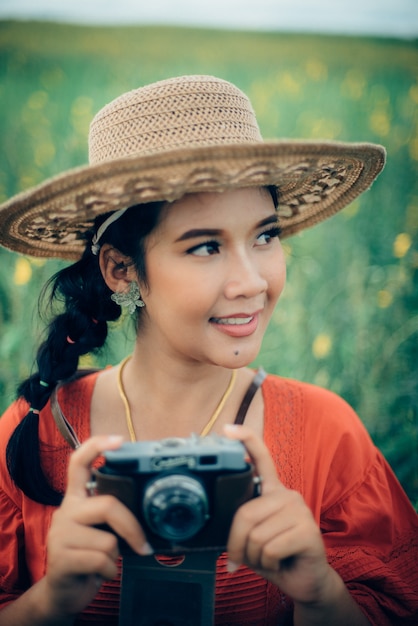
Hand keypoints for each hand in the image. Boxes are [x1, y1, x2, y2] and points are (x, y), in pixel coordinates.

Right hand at [43, 435, 150, 618]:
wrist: (62, 592)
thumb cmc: (89, 555)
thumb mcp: (100, 528)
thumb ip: (114, 513)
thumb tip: (149, 509)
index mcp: (76, 499)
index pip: (79, 463)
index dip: (98, 446)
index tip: (119, 440)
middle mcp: (66, 511)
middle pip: (108, 505)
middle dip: (132, 527)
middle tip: (143, 545)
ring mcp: (60, 534)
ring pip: (108, 539)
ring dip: (116, 557)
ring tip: (106, 561)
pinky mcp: (61, 559)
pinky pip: (101, 561)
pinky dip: (109, 572)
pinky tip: (99, 573)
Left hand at [224, 425, 335, 605]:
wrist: (305, 581)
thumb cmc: (275, 556)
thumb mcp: (252, 537)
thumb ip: (241, 524)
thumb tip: (215, 525)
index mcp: (272, 492)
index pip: (261, 458)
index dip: (245, 439)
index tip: (227, 429)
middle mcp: (287, 495)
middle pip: (245, 513)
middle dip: (237, 543)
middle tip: (242, 558)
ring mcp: (300, 511)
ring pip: (256, 535)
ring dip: (254, 557)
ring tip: (268, 559)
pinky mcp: (308, 531)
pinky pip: (270, 548)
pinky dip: (268, 564)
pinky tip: (280, 563)